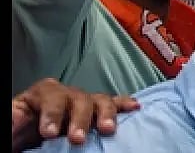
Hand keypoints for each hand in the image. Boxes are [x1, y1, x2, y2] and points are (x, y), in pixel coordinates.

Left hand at [12, 79, 138, 149]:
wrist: (22, 144)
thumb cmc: (16, 138)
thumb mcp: (10, 126)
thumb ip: (12, 121)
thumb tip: (15, 117)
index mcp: (37, 99)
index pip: (50, 95)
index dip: (52, 112)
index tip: (49, 133)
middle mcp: (62, 96)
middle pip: (78, 97)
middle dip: (80, 117)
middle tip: (78, 139)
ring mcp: (79, 105)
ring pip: (98, 100)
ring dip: (105, 113)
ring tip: (108, 129)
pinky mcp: (91, 115)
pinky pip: (110, 105)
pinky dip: (122, 104)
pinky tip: (135, 107)